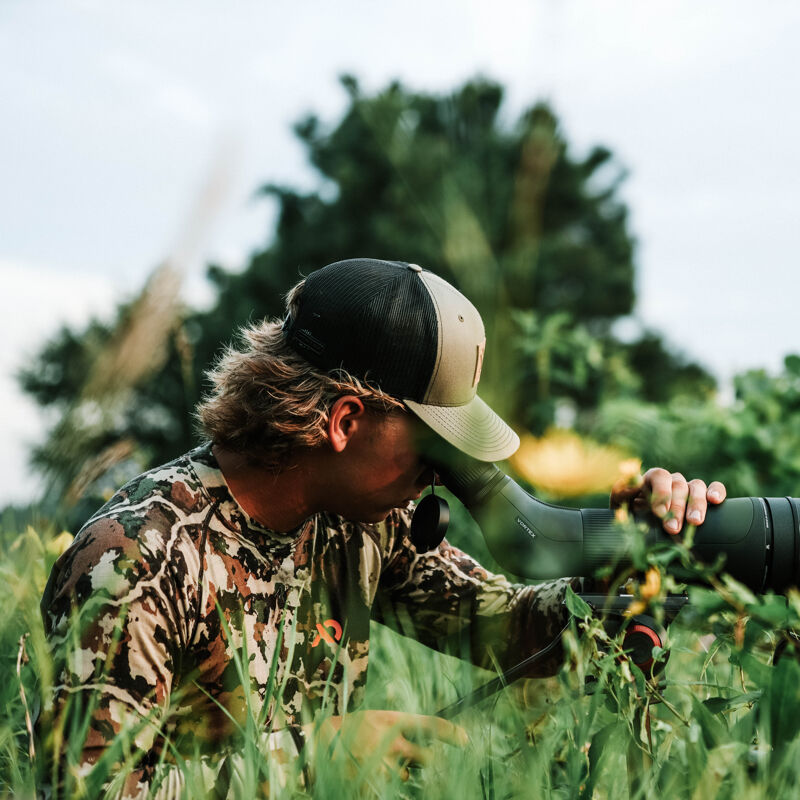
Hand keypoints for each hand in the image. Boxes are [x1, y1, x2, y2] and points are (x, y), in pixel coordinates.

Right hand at [309, 709, 467, 781]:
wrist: (315, 745)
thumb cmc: (348, 728)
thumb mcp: (375, 718)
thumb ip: (400, 727)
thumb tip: (426, 744)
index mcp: (394, 723)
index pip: (431, 725)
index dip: (452, 733)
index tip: (465, 740)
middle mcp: (393, 745)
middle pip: (427, 758)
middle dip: (422, 759)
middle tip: (406, 756)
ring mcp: (384, 768)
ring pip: (405, 778)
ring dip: (396, 775)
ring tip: (374, 764)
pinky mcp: (374, 786)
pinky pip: (388, 790)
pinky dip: (381, 785)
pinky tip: (368, 775)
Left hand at [610, 468, 726, 534]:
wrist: (641, 530)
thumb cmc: (629, 514)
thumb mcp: (619, 503)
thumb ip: (622, 492)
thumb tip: (634, 484)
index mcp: (651, 478)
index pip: (660, 476)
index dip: (662, 493)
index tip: (659, 513)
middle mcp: (671, 480)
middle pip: (679, 486)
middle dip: (677, 508)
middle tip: (673, 529)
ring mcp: (688, 488)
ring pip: (697, 487)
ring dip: (697, 504)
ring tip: (695, 522)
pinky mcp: (703, 498)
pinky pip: (714, 488)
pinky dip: (717, 491)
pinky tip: (716, 502)